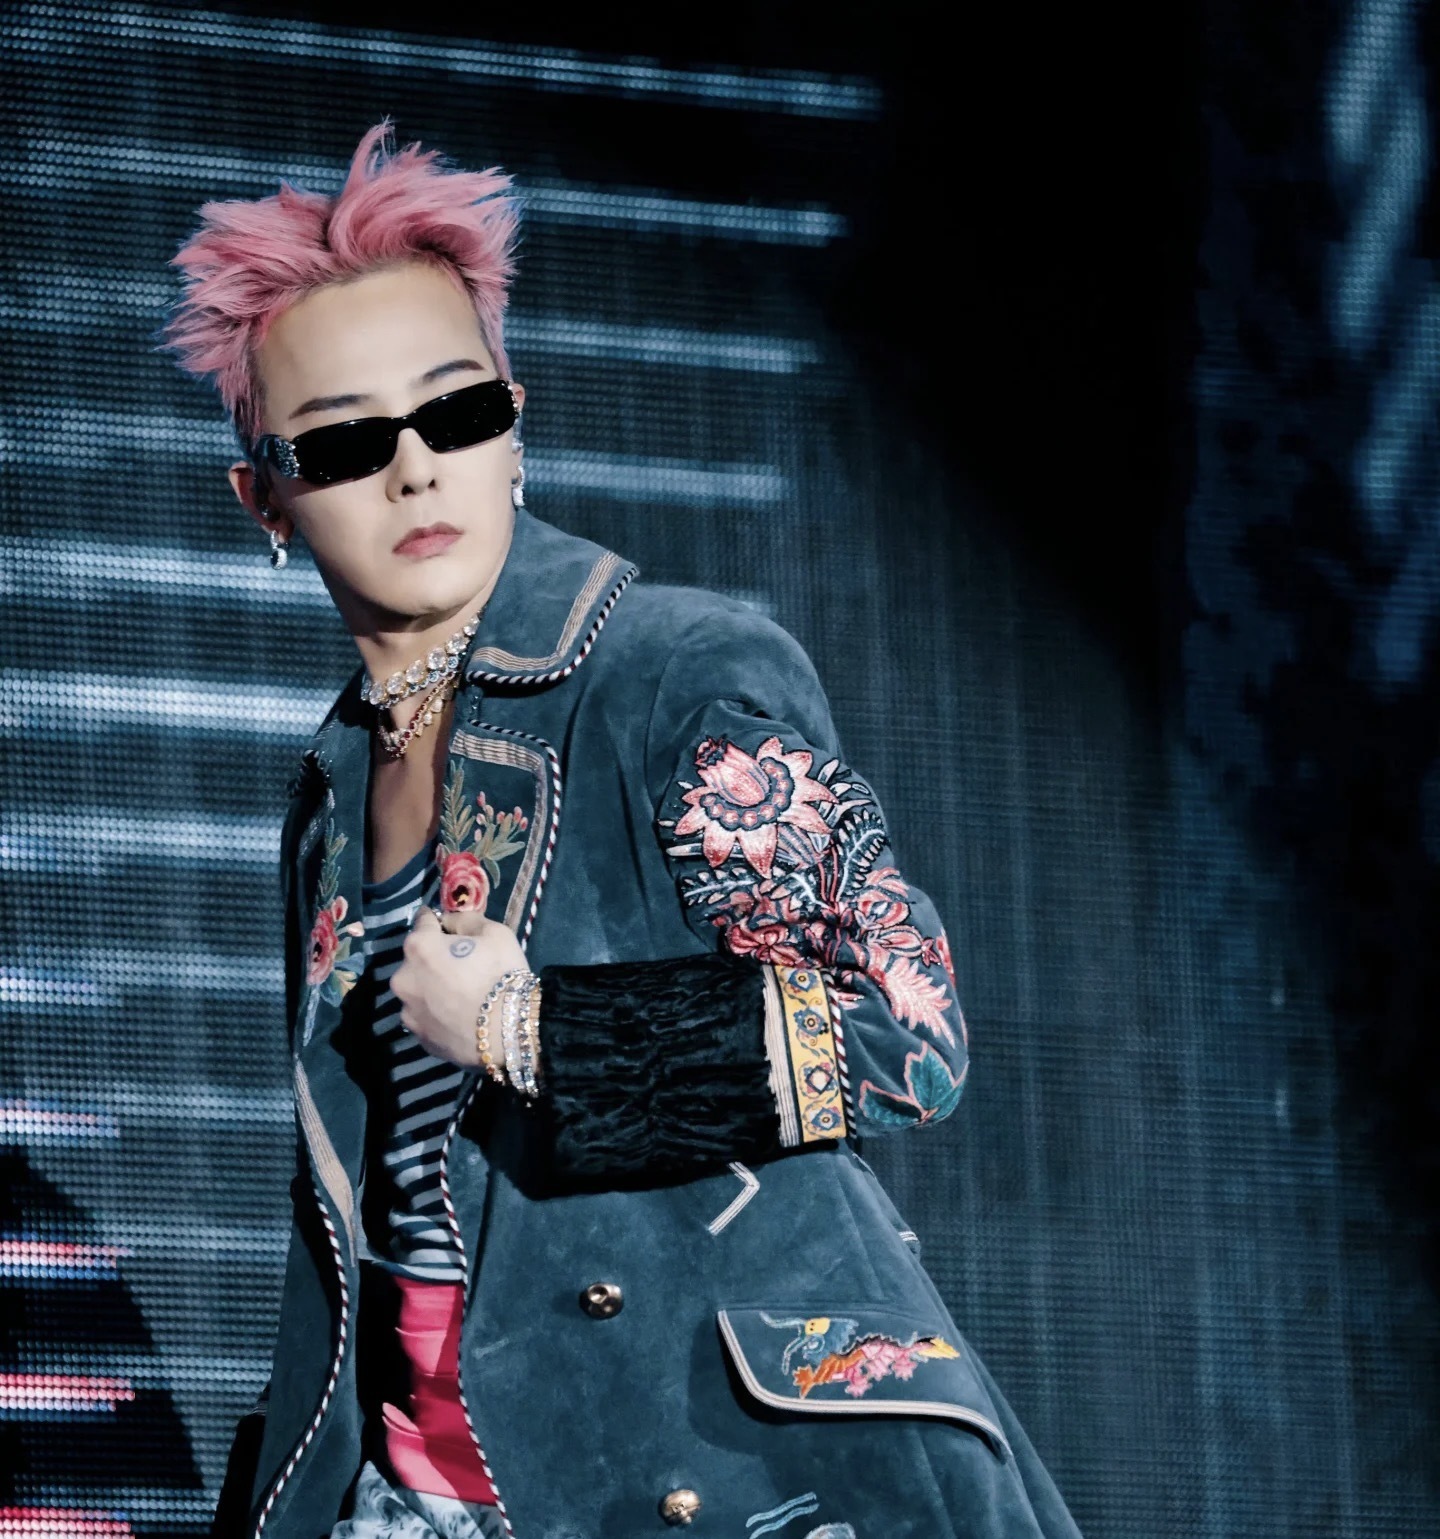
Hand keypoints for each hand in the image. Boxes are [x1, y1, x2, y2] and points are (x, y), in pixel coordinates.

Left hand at [392, 906, 528, 1068]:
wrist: (509, 1033)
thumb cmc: (502, 975)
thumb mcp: (494, 932)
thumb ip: (466, 920)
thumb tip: (451, 921)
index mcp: (419, 946)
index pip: (423, 921)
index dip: (440, 923)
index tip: (452, 930)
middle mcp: (403, 977)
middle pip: (417, 958)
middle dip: (434, 958)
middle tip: (463, 968)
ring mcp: (407, 1010)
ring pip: (418, 989)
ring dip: (432, 987)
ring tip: (461, 997)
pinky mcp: (417, 1036)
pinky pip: (425, 1016)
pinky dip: (436, 1013)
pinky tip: (458, 1017)